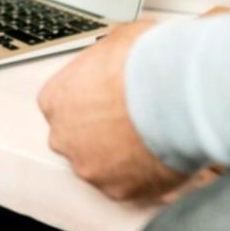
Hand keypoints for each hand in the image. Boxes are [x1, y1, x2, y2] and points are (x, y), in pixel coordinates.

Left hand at [38, 20, 187, 201]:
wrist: (173, 93)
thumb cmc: (144, 64)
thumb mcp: (119, 40)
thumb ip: (108, 56)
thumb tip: (121, 50)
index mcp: (56, 99)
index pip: (63, 106)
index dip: (91, 102)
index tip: (111, 100)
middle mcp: (64, 137)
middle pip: (78, 139)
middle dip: (103, 133)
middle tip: (133, 120)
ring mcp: (89, 167)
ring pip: (103, 165)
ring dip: (124, 156)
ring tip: (154, 136)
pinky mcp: (117, 191)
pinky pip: (129, 185)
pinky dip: (145, 176)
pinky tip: (162, 156)